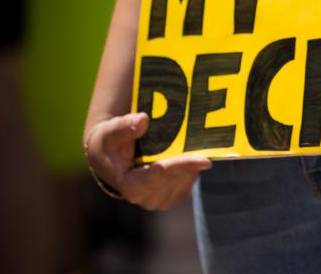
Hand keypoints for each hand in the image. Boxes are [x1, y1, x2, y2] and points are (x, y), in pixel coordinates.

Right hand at [85, 112, 211, 209]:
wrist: (111, 157)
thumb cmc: (110, 143)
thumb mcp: (111, 132)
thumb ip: (125, 127)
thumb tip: (143, 120)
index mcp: (131, 188)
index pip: (162, 175)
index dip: (183, 167)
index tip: (206, 160)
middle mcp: (147, 199)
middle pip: (179, 177)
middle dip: (192, 161)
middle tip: (209, 141)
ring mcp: (162, 199)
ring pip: (187, 179)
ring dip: (193, 161)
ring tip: (195, 140)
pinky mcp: (173, 195)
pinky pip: (190, 179)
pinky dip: (193, 164)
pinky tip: (191, 149)